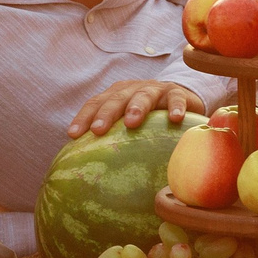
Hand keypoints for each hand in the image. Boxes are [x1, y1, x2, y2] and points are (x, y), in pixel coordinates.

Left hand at [70, 80, 204, 137]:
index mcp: (117, 95)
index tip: (73, 134)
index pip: (96, 102)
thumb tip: (89, 169)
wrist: (183, 101)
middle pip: (117, 98)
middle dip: (106, 113)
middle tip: (98, 130)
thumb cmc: (150, 120)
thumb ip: (113, 138)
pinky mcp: (179, 93)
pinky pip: (177, 98)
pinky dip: (176, 106)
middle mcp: (134, 89)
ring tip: (131, 122)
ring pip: (144, 95)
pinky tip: (175, 118)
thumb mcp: (129, 125)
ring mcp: (157, 90)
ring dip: (136, 107)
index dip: (84, 116)